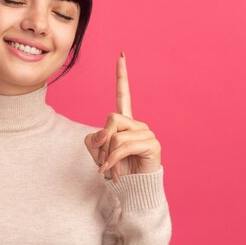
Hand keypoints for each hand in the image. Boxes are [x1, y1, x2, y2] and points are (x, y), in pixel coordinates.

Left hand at [84, 52, 161, 181]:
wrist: (131, 189)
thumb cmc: (115, 170)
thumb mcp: (97, 152)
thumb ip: (94, 140)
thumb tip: (104, 134)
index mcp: (124, 122)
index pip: (123, 95)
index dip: (122, 76)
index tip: (121, 55)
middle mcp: (137, 124)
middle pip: (111, 119)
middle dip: (101, 142)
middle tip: (102, 161)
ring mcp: (146, 133)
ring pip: (116, 135)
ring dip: (107, 156)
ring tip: (108, 170)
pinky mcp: (152, 145)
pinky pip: (123, 146)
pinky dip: (113, 161)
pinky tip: (112, 173)